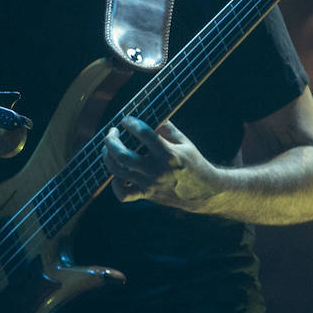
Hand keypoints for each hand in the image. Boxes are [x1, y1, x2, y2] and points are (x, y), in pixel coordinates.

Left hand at [103, 117, 220, 209]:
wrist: (204, 192)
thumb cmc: (194, 163)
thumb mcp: (185, 142)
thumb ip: (167, 129)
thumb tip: (149, 118)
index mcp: (168, 153)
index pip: (143, 134)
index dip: (131, 123)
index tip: (126, 119)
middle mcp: (157, 170)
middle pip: (122, 156)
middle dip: (111, 141)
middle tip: (111, 133)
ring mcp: (150, 184)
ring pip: (118, 172)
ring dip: (108, 157)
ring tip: (108, 148)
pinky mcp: (147, 195)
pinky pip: (124, 194)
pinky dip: (116, 185)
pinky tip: (117, 175)